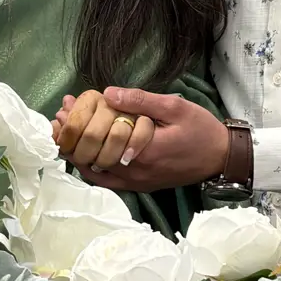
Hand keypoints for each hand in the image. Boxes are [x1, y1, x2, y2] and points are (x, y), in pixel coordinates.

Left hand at [67, 88, 228, 193]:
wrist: (220, 159)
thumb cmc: (200, 130)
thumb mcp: (175, 107)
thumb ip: (140, 101)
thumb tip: (108, 93)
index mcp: (142, 150)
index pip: (98, 137)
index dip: (78, 121)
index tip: (67, 105)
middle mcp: (133, 171)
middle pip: (89, 155)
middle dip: (71, 134)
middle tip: (60, 114)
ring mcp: (134, 182)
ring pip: (92, 170)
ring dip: (76, 150)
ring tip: (64, 129)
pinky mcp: (137, 187)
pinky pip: (104, 181)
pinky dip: (88, 166)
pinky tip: (81, 151)